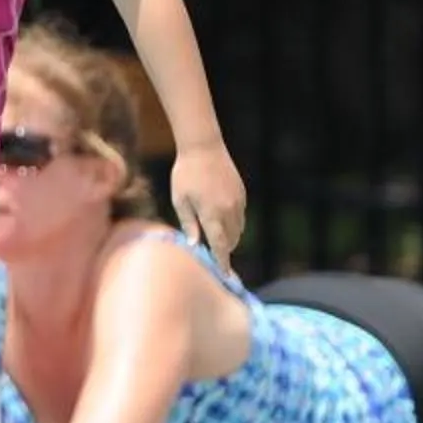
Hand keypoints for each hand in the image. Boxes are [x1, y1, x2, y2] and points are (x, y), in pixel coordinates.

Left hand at [170, 139, 247, 266]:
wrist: (203, 147)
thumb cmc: (185, 174)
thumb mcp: (180, 200)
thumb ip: (188, 224)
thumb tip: (194, 246)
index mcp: (211, 214)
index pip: (220, 246)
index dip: (223, 262)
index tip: (225, 275)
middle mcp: (228, 210)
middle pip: (231, 240)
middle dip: (224, 249)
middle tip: (213, 253)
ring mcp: (238, 201)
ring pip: (238, 229)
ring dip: (229, 237)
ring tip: (215, 236)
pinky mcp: (242, 194)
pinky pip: (241, 216)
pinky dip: (233, 223)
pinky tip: (220, 218)